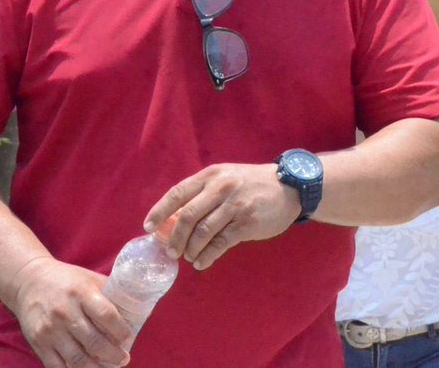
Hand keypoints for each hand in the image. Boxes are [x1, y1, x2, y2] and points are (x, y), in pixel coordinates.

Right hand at [7, 256, 132, 367]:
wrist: (28, 281)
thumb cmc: (67, 280)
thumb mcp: (90, 279)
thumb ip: (110, 294)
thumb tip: (135, 308)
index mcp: (82, 293)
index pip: (106, 315)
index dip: (120, 331)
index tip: (128, 338)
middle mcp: (65, 312)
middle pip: (93, 341)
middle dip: (113, 355)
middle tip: (124, 359)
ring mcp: (50, 330)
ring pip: (76, 358)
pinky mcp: (38, 342)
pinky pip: (57, 365)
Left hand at [144, 163, 299, 270]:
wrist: (290, 187)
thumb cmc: (252, 184)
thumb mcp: (226, 178)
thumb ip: (203, 194)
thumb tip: (174, 220)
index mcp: (211, 175)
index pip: (177, 193)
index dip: (160, 212)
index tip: (148, 227)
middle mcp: (221, 187)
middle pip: (187, 216)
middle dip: (174, 238)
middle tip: (171, 252)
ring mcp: (235, 205)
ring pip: (202, 232)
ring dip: (191, 249)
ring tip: (188, 257)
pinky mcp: (247, 223)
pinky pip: (220, 243)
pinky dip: (207, 256)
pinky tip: (202, 262)